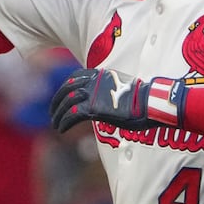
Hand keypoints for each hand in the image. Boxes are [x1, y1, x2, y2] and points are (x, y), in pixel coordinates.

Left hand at [49, 68, 185, 132]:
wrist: (150, 103)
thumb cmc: (142, 99)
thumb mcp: (122, 88)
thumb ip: (109, 90)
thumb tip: (107, 98)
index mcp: (100, 74)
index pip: (75, 77)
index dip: (65, 87)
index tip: (61, 96)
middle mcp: (93, 81)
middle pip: (67, 89)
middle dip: (57, 101)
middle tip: (53, 112)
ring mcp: (92, 93)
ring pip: (66, 102)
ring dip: (58, 114)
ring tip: (56, 123)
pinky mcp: (93, 108)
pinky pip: (71, 115)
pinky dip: (64, 122)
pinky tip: (61, 129)